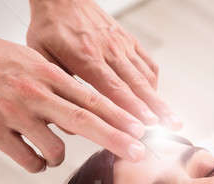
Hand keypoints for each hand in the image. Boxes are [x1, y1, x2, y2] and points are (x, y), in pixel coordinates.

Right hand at [0, 28, 147, 171]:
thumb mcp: (33, 61)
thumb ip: (61, 85)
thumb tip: (87, 111)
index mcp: (47, 75)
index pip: (92, 99)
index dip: (120, 117)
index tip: (140, 131)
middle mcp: (34, 93)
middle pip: (85, 121)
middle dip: (116, 140)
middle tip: (138, 153)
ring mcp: (14, 113)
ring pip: (55, 149)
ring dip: (59, 156)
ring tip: (49, 150)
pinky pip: (28, 160)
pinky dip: (37, 164)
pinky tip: (33, 156)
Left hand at [27, 0, 181, 129]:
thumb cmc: (51, 27)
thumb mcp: (42, 57)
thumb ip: (55, 88)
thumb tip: (67, 122)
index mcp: (85, 57)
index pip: (113, 88)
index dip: (131, 108)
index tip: (145, 124)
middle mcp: (108, 50)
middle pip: (137, 85)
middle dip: (155, 108)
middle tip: (170, 126)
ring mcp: (122, 45)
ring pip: (146, 76)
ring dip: (160, 99)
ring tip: (171, 119)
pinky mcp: (129, 41)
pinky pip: (148, 63)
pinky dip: (154, 82)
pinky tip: (157, 97)